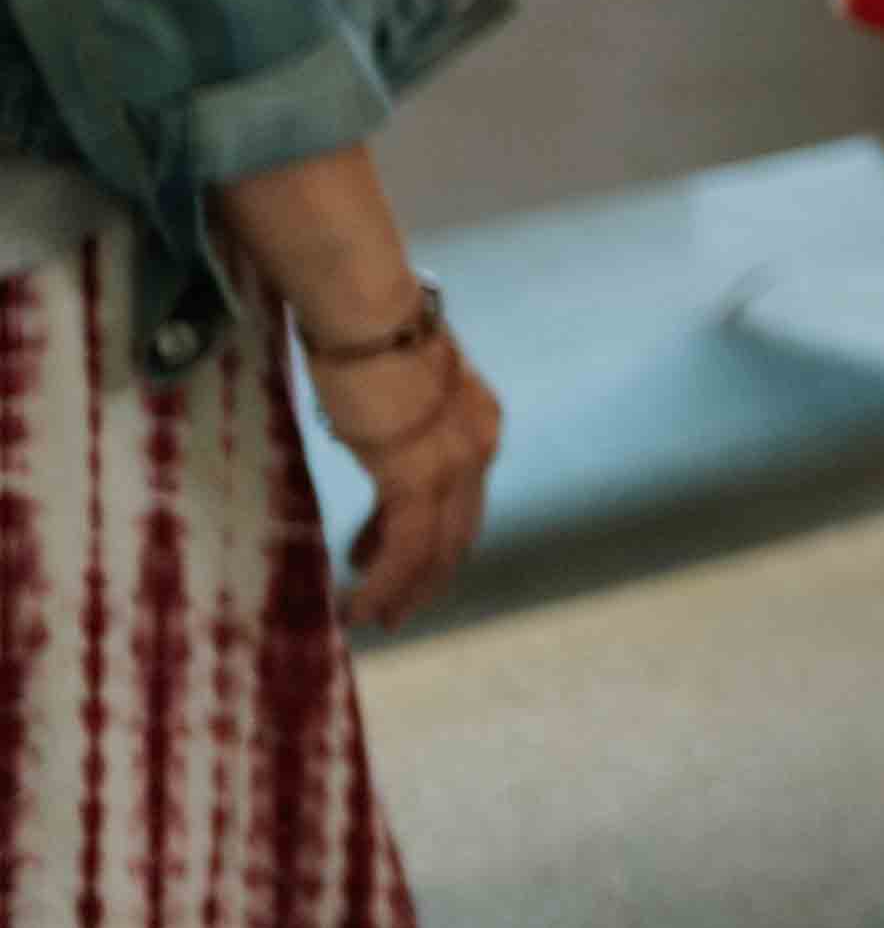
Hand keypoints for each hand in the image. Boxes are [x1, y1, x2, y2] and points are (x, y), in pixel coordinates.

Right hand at [304, 327, 501, 632]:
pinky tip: (360, 605)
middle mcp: (478, 446)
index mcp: (477, 421)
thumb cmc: (365, 333)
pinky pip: (406, 548)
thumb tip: (369, 442)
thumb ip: (393, 421)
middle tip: (394, 606)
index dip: (425, 535)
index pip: (458, 496)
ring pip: (434, 549)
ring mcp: (454, 463)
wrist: (365, 310)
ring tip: (373, 617)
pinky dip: (387, 583)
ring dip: (403, 591)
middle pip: (457, 530)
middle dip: (424, 573)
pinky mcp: (418, 475)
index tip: (383, 556)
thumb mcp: (389, 388)